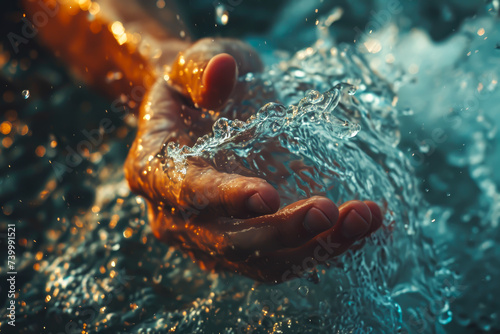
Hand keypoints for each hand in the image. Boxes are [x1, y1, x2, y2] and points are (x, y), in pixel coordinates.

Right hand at [124, 38, 382, 281]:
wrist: (201, 110)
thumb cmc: (196, 87)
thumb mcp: (191, 63)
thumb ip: (199, 68)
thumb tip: (221, 71)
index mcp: (154, 170)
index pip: (186, 193)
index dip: (225, 198)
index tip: (268, 196)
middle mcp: (176, 216)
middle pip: (228, 241)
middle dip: (280, 232)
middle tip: (329, 211)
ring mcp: (211, 237)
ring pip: (262, 262)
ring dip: (315, 248)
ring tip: (364, 219)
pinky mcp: (245, 244)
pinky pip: (284, 258)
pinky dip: (325, 247)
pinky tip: (363, 227)